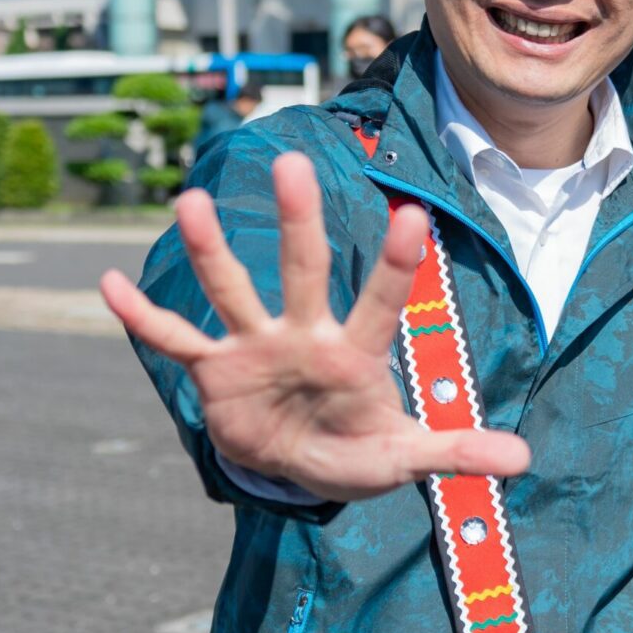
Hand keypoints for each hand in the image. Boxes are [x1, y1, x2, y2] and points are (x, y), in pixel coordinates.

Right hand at [100, 151, 530, 500]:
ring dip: (211, 252)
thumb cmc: (360, 450)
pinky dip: (142, 318)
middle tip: (295, 163)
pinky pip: (174, 341)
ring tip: (190, 201)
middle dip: (299, 223)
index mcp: (355, 353)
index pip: (381, 301)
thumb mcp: (407, 458)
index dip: (394, 264)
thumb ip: (459, 452)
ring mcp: (255, 347)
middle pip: (302, 271)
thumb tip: (526, 460)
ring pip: (231, 290)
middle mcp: (304, 334)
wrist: (301, 469)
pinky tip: (107, 283)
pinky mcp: (214, 370)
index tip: (412, 216)